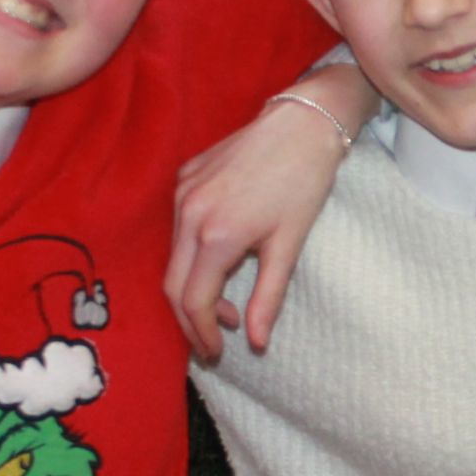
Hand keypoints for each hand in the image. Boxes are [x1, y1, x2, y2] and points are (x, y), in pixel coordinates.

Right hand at [167, 73, 370, 359]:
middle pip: (173, 285)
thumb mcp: (288, 246)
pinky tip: (220, 266)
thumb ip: (267, 298)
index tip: (218, 352)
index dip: (202, 333)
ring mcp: (182, 194)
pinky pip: (177, 230)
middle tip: (214, 341)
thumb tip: (256, 342)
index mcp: (216, 236)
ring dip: (194, 289)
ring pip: (172, 259)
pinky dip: (192, 259)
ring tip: (228, 306)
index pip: (194, 301)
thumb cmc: (303, 184)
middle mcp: (189, 215)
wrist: (301, 123)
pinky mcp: (184, 179)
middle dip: (191, 320)